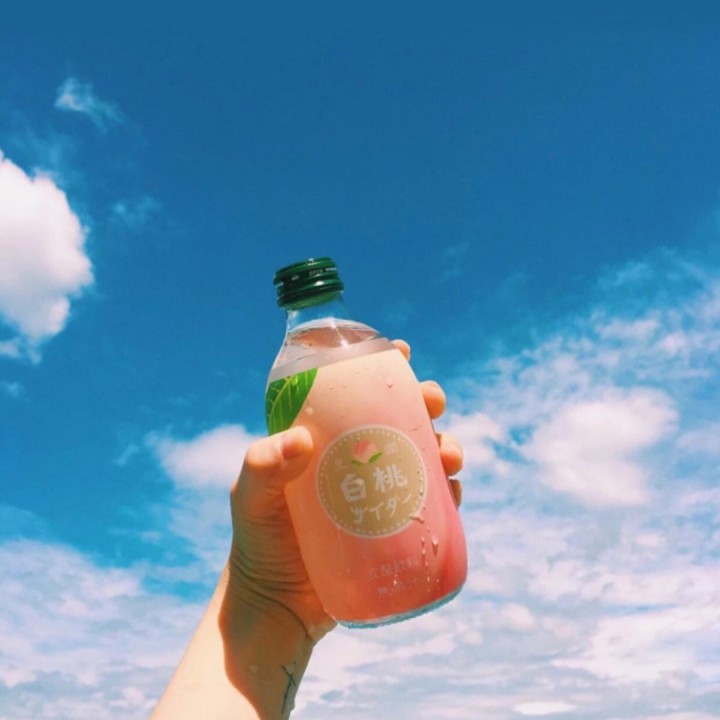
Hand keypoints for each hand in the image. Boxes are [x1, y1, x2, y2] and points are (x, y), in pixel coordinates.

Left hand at [225, 341, 463, 643]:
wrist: (277, 606)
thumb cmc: (259, 542)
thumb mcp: (250, 497)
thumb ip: (263, 465)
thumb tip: (301, 441)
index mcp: (326, 442)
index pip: (355, 393)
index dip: (382, 367)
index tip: (401, 351)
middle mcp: (358, 461)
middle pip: (401, 419)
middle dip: (425, 402)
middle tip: (432, 402)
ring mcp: (381, 494)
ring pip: (425, 458)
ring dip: (447, 446)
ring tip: (450, 456)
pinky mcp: (397, 529)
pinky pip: (433, 504)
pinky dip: (449, 493)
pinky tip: (453, 491)